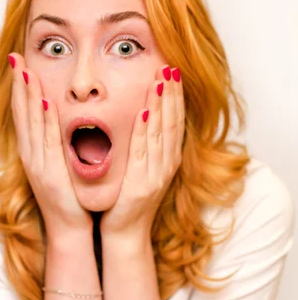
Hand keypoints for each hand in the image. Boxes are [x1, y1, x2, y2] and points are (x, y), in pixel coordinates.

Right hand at [9, 53, 92, 237]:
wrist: (69, 227)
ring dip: (28, 96)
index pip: (25, 114)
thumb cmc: (68, 196)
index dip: (21, 88)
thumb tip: (63, 120)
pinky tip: (45, 102)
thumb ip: (59, 144)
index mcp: (34, 152)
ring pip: (32, 123)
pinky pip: (47, 141)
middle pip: (23, 113)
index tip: (20, 64)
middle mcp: (31, 154)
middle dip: (19, 84)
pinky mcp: (48, 172)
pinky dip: (45, 120)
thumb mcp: (61, 165)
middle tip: (16, 56)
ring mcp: (37, 163)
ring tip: (26, 70)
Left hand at [100, 64, 184, 237]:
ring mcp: (157, 174)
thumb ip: (144, 146)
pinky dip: (145, 130)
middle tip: (170, 67)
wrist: (124, 232)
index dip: (175, 97)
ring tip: (161, 80)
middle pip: (172, 122)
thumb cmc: (128, 199)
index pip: (174, 121)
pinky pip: (144, 151)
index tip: (172, 73)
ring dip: (161, 105)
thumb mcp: (140, 169)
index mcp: (167, 159)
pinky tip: (144, 111)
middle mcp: (167, 164)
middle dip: (171, 94)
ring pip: (161, 132)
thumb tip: (141, 117)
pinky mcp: (143, 184)